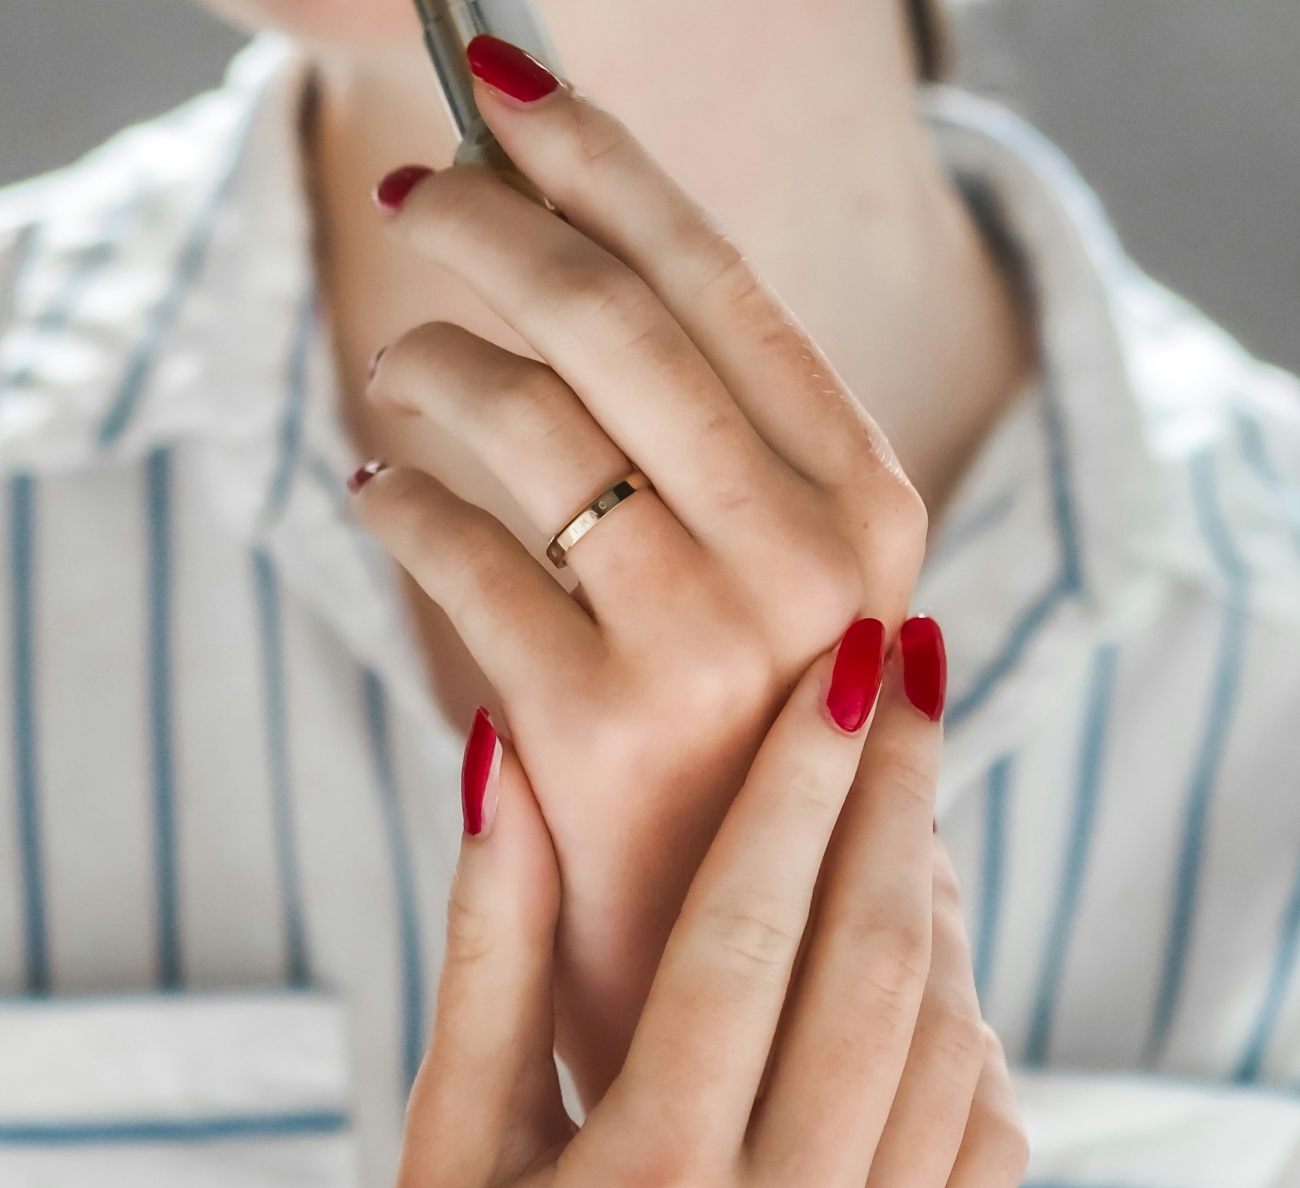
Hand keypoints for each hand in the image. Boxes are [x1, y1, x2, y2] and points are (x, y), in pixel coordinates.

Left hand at [351, 39, 928, 1093]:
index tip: (508, 77)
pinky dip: (393, 497)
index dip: (605, 161)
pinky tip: (381, 489)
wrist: (744, 937)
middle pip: (610, 319)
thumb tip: (545, 207)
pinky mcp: (598, 727)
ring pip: (520, 419)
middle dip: (493, 223)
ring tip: (402, 368)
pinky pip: (450, 549)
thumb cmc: (739, 708)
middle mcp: (816, 557)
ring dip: (431, 361)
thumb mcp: (765, 553)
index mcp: (868, 491)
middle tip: (423, 190)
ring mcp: (714, 646)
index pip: (719, 276)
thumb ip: (691, 408)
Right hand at [397, 633, 1027, 1187]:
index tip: (848, 659)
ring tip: (907, 791)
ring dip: (938, 895)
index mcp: (651, 1167)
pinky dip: (966, 1021)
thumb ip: (488, 948)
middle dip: (900, 794)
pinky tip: (930, 955)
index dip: (802, 778)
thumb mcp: (455, 1143)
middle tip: (915, 668)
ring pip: (945, 1035)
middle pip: (875, 959)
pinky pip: (983, 1136)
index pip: (749, 923)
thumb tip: (505, 756)